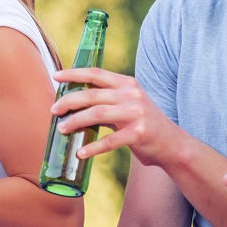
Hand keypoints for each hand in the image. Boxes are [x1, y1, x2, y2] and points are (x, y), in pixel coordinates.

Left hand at [50, 68, 180, 165]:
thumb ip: (107, 100)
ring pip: (97, 114)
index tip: (56, 76)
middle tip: (54, 110)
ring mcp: (136, 114)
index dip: (74, 73)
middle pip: (92, 94)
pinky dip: (92, 148)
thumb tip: (75, 102)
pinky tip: (80, 153)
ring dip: (76, 121)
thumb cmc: (143, 123)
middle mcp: (132, 95)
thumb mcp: (129, 104)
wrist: (172, 144)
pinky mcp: (138, 134)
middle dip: (69, 101)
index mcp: (127, 84)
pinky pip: (109, 141)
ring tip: (62, 129)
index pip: (97, 74)